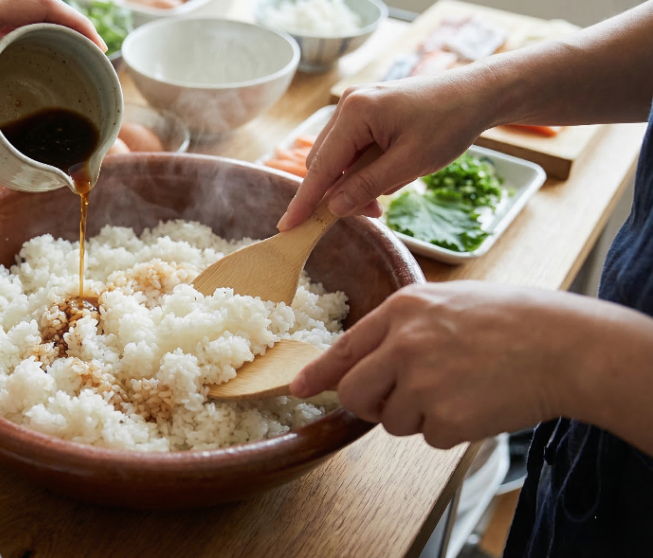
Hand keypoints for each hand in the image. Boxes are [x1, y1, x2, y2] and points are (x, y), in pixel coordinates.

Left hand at [0, 0, 103, 177]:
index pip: (47, 6)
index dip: (79, 26)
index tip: (98, 50)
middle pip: (38, 9)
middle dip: (64, 34)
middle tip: (82, 65)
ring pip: (15, 14)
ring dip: (36, 35)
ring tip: (53, 67)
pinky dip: (8, 38)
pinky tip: (5, 64)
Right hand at [277, 71, 499, 229]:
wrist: (476, 94)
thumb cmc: (449, 123)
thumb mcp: (410, 164)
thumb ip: (367, 186)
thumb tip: (333, 208)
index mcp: (355, 112)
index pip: (320, 167)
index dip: (304, 201)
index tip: (286, 227)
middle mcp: (348, 105)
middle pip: (324, 163)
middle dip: (340, 193)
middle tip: (373, 213)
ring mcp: (355, 106)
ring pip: (336, 159)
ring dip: (353, 184)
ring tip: (384, 197)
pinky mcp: (365, 112)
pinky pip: (350, 149)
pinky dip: (362, 170)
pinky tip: (387, 177)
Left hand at [289, 282, 609, 448]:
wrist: (564, 345)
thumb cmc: (512, 321)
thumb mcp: (446, 302)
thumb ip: (402, 328)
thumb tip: (367, 360)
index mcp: (401, 311)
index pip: (343, 349)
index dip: (318, 373)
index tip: (298, 388)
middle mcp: (403, 345)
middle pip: (353, 393)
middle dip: (367, 405)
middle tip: (397, 402)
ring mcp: (422, 383)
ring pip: (391, 420)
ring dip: (418, 416)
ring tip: (461, 389)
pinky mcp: (445, 418)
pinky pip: (429, 437)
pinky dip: (450, 429)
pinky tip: (478, 403)